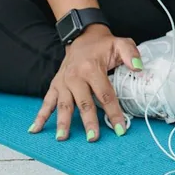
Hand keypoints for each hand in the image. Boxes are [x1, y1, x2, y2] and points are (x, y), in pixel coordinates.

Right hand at [29, 24, 141, 141]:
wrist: (82, 36)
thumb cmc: (103, 45)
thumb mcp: (121, 44)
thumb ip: (131, 55)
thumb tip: (139, 68)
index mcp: (91, 68)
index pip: (105, 94)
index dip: (113, 112)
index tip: (120, 128)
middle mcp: (75, 76)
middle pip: (83, 103)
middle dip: (88, 122)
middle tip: (93, 138)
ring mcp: (63, 82)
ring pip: (63, 105)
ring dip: (62, 123)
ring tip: (62, 138)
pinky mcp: (55, 85)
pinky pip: (47, 102)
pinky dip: (40, 116)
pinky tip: (35, 129)